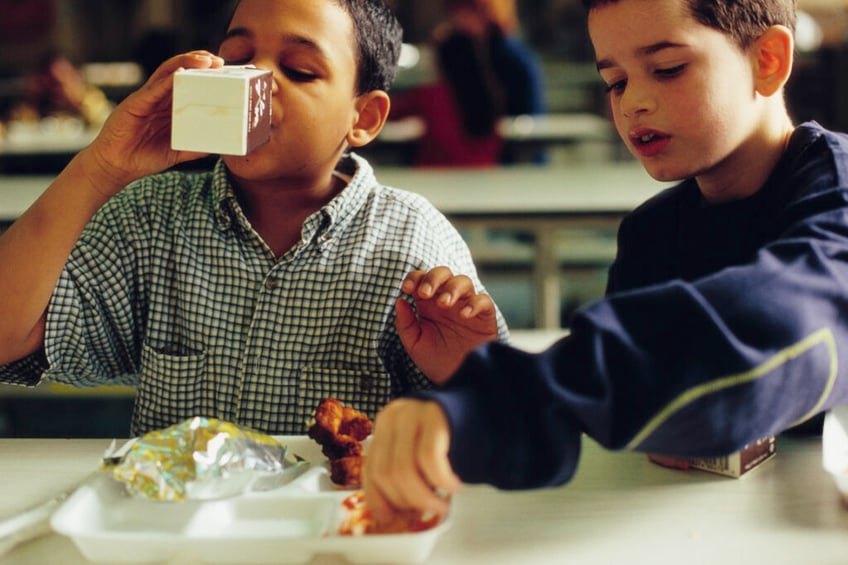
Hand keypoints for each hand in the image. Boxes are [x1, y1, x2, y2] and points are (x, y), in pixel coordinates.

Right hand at [78, 51, 223, 193]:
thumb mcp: (177, 153)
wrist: (117, 166)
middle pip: (180, 72)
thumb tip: (217, 148)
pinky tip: (181, 73)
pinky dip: (168, 80)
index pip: (189, 84)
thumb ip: (195, 148)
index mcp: (169, 107)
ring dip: (187, 63)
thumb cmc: (145, 157)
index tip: (225, 73)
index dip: (206, 76)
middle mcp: (159, 98)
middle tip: (219, 61)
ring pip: (168, 73)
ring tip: (206, 60)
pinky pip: (154, 88)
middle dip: (200, 63)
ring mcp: (147, 98)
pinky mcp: (136, 103)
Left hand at [363, 399, 460, 525]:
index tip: (390, 518)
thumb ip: (399, 474)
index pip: (372, 470)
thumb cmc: (441, 439)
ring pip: (405, 470)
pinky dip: (441, 481)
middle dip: (406, 501)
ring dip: (424, 497)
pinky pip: (430, 460)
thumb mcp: (413, 452)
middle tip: (423, 512)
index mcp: (384, 426)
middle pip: (387, 473)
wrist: (473, 413)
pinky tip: (453, 487)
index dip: (379, 499)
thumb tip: (388, 514)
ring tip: (439, 505)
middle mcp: (394, 417)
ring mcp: (413, 415)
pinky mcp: (435, 418)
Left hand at [396, 266, 497, 383]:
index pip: (421, 279)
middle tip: (425, 294)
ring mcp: (466, 306)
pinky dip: (474, 303)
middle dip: (433, 278)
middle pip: (443, 273)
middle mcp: (447, 300)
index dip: (415, 278)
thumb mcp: (414, 344)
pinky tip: (464, 315)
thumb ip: (405, 324)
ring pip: (463, 281)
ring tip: (444, 304)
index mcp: (428, 303)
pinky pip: (483, 300)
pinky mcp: (484, 317)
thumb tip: (400, 300)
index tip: (408, 288)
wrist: (458, 380)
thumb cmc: (435, 361)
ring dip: (452, 288)